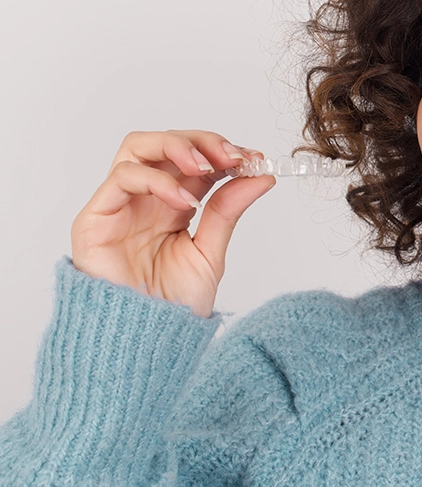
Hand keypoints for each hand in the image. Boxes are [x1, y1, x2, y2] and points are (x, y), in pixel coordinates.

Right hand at [71, 130, 275, 317]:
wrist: (146, 346)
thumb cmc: (173, 306)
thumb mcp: (210, 251)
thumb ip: (229, 210)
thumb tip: (261, 176)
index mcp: (173, 204)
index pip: (195, 159)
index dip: (223, 151)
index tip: (254, 158)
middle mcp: (145, 199)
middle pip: (165, 143)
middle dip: (202, 141)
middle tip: (233, 156)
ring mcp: (119, 206)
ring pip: (138, 147)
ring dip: (177, 146)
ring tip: (209, 167)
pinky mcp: (95, 218)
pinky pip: (122, 178)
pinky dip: (157, 180)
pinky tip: (185, 200)